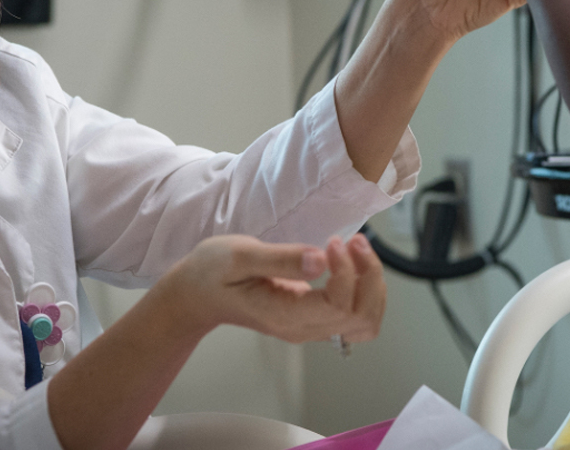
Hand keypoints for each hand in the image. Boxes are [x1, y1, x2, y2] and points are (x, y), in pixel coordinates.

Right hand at [160, 234, 384, 344]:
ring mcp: (310, 327)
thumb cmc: (212, 272)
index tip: (332, 241)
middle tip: (352, 240)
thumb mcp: (238, 255)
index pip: (338, 305)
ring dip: (372, 284)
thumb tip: (320, 260)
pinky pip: (357, 316)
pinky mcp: (314, 319)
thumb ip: (280, 259)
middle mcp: (302, 329)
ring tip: (356, 250)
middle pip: (361, 316)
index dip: (347, 271)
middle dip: (367, 274)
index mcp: (284, 315)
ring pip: (366, 321)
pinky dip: (366, 291)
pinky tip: (352, 264)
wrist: (197, 296)